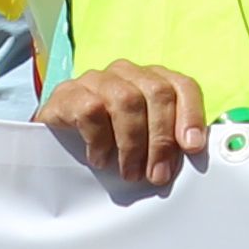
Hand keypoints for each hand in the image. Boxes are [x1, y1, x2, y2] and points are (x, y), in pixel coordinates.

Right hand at [41, 61, 214, 191]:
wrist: (55, 147)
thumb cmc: (108, 145)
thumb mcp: (144, 145)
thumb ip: (169, 143)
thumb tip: (192, 154)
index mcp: (151, 81)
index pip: (182, 85)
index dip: (191, 115)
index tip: (192, 147)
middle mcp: (126, 74)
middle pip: (157, 92)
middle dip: (161, 139)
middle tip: (157, 174)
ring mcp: (96, 80)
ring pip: (126, 100)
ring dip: (132, 143)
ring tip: (129, 172)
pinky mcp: (68, 93)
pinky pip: (91, 109)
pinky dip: (100, 139)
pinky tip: (99, 158)